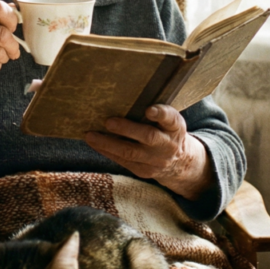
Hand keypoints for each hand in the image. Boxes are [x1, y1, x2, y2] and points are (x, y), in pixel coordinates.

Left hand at [85, 104, 211, 199]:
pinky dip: (107, 151)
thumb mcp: (169, 120)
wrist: (178, 161)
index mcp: (175, 127)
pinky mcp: (144, 171)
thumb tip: (123, 97)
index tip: (149, 109)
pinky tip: (94, 144)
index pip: (170, 118)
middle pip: (148, 137)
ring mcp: (156, 160)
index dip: (160, 114)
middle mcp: (167, 144)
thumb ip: (155, 111)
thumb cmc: (166, 131)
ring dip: (107, 143)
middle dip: (126, 129)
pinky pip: (123, 162)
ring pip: (130, 153)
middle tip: (108, 122)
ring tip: (90, 135)